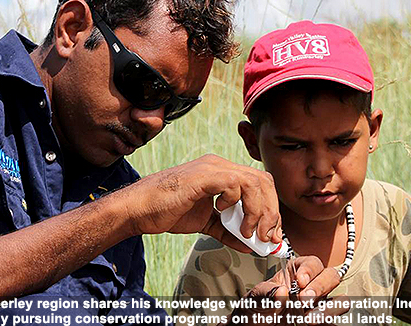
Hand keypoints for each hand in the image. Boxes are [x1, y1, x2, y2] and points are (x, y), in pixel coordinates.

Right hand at [119, 154, 280, 250]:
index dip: (270, 209)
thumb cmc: (167, 212)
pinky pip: (235, 183)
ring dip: (258, 211)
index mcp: (222, 174)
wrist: (140, 209)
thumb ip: (228, 231)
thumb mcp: (206, 223)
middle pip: (264, 181)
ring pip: (254, 182)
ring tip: (249, 232)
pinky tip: (225, 214)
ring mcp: (212, 168)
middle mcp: (220, 166)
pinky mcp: (203, 176)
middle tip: (265, 237)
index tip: (269, 235)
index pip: (260, 184)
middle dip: (270, 212)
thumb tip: (249, 245)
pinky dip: (238, 203)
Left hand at [224, 256, 346, 325]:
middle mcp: (311, 286)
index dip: (309, 270)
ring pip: (340, 300)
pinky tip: (314, 324)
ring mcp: (319, 305)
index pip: (312, 262)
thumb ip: (265, 293)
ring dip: (330, 308)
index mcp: (295, 273)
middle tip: (304, 299)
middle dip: (320, 286)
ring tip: (309, 319)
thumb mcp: (254, 298)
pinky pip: (335, 321)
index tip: (299, 281)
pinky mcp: (322, 321)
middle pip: (331, 277)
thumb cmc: (257, 309)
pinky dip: (329, 322)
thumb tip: (281, 292)